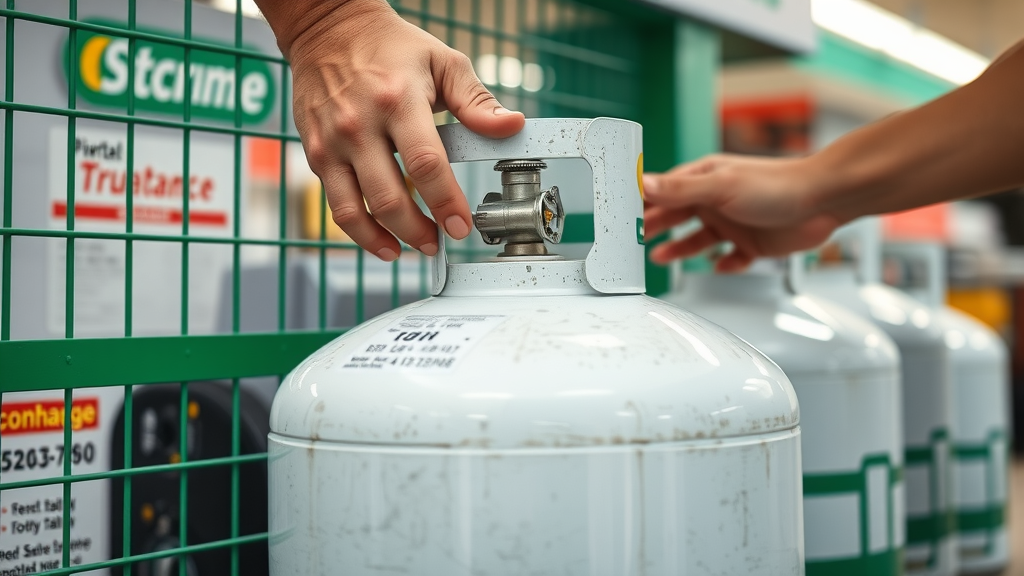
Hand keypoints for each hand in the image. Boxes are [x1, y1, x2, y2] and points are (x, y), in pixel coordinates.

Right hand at [280, 0, 524, 260]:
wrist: (327, 28)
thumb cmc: (391, 46)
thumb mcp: (443, 61)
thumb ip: (477, 101)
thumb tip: (512, 126)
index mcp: (398, 100)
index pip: (425, 164)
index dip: (446, 201)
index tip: (461, 225)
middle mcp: (360, 124)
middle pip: (389, 197)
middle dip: (419, 231)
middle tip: (440, 241)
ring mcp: (332, 142)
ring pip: (356, 210)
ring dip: (386, 240)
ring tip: (411, 250)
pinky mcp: (315, 153)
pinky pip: (336, 204)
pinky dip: (359, 231)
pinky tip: (381, 241)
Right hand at [643, 154, 842, 271]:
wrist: (824, 200)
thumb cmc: (777, 184)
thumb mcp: (720, 187)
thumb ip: (679, 190)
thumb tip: (643, 184)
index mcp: (704, 180)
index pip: (664, 191)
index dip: (642, 203)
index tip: (621, 214)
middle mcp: (716, 201)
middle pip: (676, 217)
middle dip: (655, 227)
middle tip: (633, 239)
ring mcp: (734, 223)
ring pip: (698, 239)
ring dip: (680, 249)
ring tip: (659, 257)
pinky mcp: (752, 244)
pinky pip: (730, 258)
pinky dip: (722, 264)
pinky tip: (717, 267)